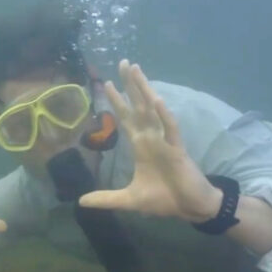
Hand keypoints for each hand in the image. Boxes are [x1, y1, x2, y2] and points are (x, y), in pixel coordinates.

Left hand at [78, 60, 221, 222]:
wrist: (190, 208)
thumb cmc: (164, 199)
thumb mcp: (129, 200)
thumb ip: (106, 198)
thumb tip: (81, 201)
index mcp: (142, 147)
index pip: (127, 119)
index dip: (118, 101)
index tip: (106, 83)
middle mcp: (152, 138)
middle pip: (138, 106)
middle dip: (131, 85)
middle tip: (123, 62)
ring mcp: (165, 142)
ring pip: (153, 110)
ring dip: (145, 90)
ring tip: (137, 70)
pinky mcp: (178, 150)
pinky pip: (170, 129)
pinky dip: (164, 115)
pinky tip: (157, 100)